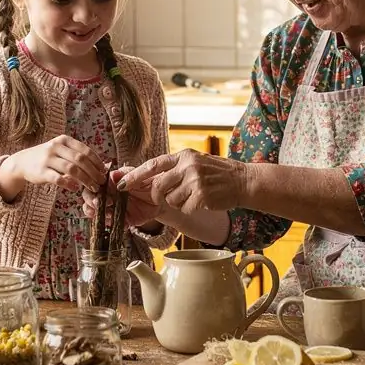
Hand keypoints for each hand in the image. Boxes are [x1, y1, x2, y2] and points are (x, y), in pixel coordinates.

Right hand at [0, 135, 106, 198]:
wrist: (22, 162)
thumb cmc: (47, 158)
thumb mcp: (61, 151)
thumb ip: (76, 156)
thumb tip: (100, 166)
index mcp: (64, 140)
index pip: (85, 150)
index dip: (97, 161)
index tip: (104, 171)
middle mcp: (56, 147)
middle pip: (80, 160)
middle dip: (93, 172)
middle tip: (101, 182)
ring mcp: (47, 159)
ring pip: (71, 169)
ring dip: (85, 179)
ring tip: (92, 187)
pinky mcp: (41, 171)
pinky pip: (58, 178)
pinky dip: (69, 184)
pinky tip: (75, 188)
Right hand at [82, 169, 158, 230]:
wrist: (162, 199)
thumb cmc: (150, 183)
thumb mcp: (140, 176)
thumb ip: (127, 175)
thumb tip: (112, 174)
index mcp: (110, 180)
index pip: (93, 182)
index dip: (93, 187)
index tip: (99, 191)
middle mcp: (107, 193)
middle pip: (88, 196)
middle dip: (90, 200)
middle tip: (100, 203)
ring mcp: (110, 206)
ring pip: (92, 209)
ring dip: (94, 212)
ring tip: (106, 213)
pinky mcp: (117, 219)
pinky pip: (106, 222)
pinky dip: (106, 222)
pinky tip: (111, 221)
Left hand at [118, 150, 246, 213]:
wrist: (243, 181)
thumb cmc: (218, 174)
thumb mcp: (196, 162)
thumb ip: (176, 168)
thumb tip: (149, 178)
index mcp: (184, 155)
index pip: (153, 164)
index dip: (135, 175)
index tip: (121, 183)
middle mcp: (188, 165)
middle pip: (158, 186)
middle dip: (159, 196)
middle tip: (168, 198)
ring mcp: (195, 180)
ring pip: (171, 200)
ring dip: (180, 203)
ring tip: (195, 196)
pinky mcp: (202, 195)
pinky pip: (185, 208)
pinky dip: (192, 208)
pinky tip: (203, 202)